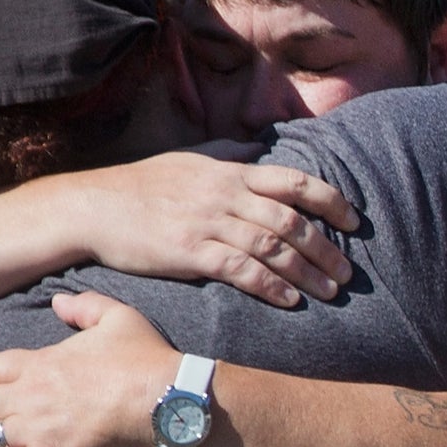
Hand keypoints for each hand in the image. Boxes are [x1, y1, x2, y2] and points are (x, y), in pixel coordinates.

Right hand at [58, 147, 356, 306]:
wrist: (93, 207)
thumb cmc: (142, 185)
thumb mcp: (189, 160)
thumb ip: (228, 154)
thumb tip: (259, 147)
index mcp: (228, 172)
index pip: (292, 180)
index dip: (329, 200)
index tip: (353, 221)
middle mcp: (224, 195)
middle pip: (290, 219)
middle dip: (325, 247)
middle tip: (348, 271)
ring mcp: (207, 223)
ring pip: (272, 247)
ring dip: (307, 272)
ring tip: (331, 291)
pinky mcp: (190, 252)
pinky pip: (241, 270)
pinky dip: (270, 285)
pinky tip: (291, 299)